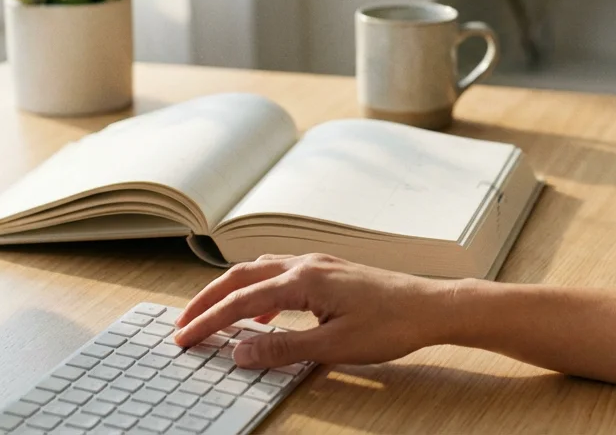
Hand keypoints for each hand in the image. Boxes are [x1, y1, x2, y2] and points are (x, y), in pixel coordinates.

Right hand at [172, 253, 457, 368]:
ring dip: (232, 291)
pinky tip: (264, 315)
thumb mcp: (334, 347)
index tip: (183, 338)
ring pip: (260, 271)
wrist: (432, 306)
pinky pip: (281, 275)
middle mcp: (306, 264)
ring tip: (212, 316)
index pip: (240, 301)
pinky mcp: (330, 271)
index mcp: (303, 280)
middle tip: (182, 324)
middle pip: (241, 276)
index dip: (208, 321)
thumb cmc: (391, 325)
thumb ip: (283, 348)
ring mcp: (319, 264)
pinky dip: (259, 291)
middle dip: (208, 299)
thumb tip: (239, 351)